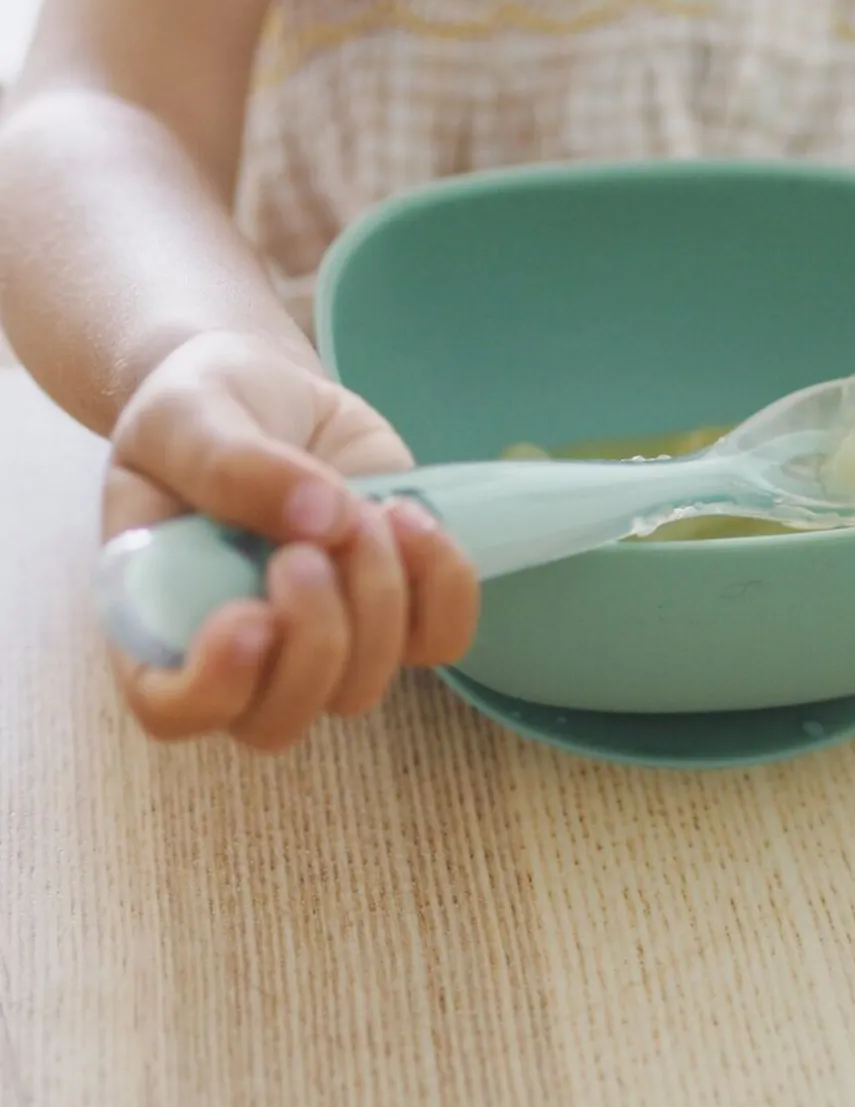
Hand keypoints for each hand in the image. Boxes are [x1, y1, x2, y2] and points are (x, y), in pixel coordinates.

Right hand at [103, 331, 478, 750]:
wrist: (267, 386)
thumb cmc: (200, 408)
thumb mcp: (185, 415)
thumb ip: (230, 464)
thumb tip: (320, 518)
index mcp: (158, 617)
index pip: (172, 709)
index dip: (215, 689)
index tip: (252, 616)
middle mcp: (239, 650)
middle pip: (279, 721)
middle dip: (314, 637)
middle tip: (310, 544)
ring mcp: (320, 635)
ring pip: (363, 684)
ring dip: (378, 596)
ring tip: (364, 506)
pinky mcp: (392, 605)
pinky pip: (440, 638)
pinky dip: (443, 586)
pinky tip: (412, 513)